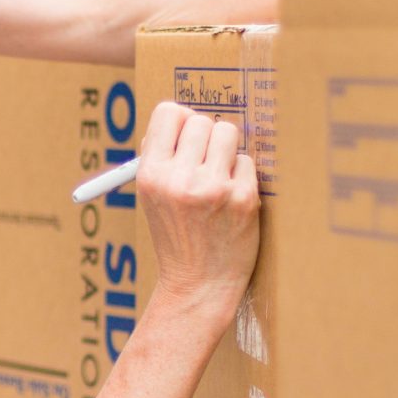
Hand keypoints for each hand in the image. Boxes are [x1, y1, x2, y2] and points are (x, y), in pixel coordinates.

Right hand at [136, 102, 259, 325]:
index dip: (180, 120)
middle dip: (205, 136)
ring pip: (228, 133)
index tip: (186, 135)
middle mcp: (180, 179)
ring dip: (226, 150)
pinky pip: (247, 161)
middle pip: (201, 121)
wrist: (198, 285)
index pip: (168, 113)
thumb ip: (159, 158)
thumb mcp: (151, 197)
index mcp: (151, 175)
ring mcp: (213, 188)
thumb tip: (178, 118)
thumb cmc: (175, 236)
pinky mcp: (243, 199)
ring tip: (219, 173)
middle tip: (206, 159)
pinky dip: (241, 175)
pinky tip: (232, 196)